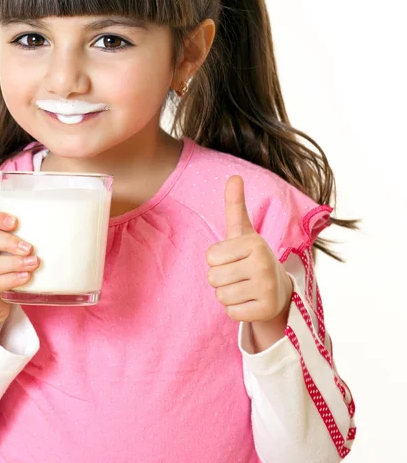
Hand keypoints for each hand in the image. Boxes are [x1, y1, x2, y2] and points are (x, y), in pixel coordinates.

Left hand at [205, 175, 291, 323]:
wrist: (278, 289)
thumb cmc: (251, 256)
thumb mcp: (243, 231)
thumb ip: (235, 205)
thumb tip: (234, 176)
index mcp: (254, 243)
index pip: (210, 256)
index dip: (217, 259)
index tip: (234, 257)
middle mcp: (263, 264)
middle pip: (213, 277)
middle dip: (220, 278)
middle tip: (239, 274)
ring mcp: (267, 288)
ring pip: (221, 296)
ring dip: (228, 294)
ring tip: (244, 286)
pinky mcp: (266, 310)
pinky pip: (231, 313)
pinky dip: (236, 310)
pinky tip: (250, 301)